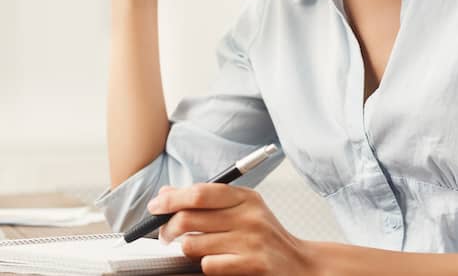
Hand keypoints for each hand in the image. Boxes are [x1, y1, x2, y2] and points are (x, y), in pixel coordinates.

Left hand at [148, 184, 317, 274]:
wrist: (301, 265)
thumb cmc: (266, 237)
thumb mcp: (242, 210)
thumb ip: (206, 200)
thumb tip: (166, 194)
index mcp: (246, 197)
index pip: (200, 192)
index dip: (172, 199)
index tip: (156, 207)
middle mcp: (249, 216)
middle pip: (190, 219)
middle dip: (169, 229)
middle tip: (166, 235)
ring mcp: (251, 241)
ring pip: (194, 245)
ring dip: (189, 250)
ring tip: (199, 250)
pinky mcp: (252, 265)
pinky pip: (209, 265)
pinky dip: (207, 266)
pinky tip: (219, 263)